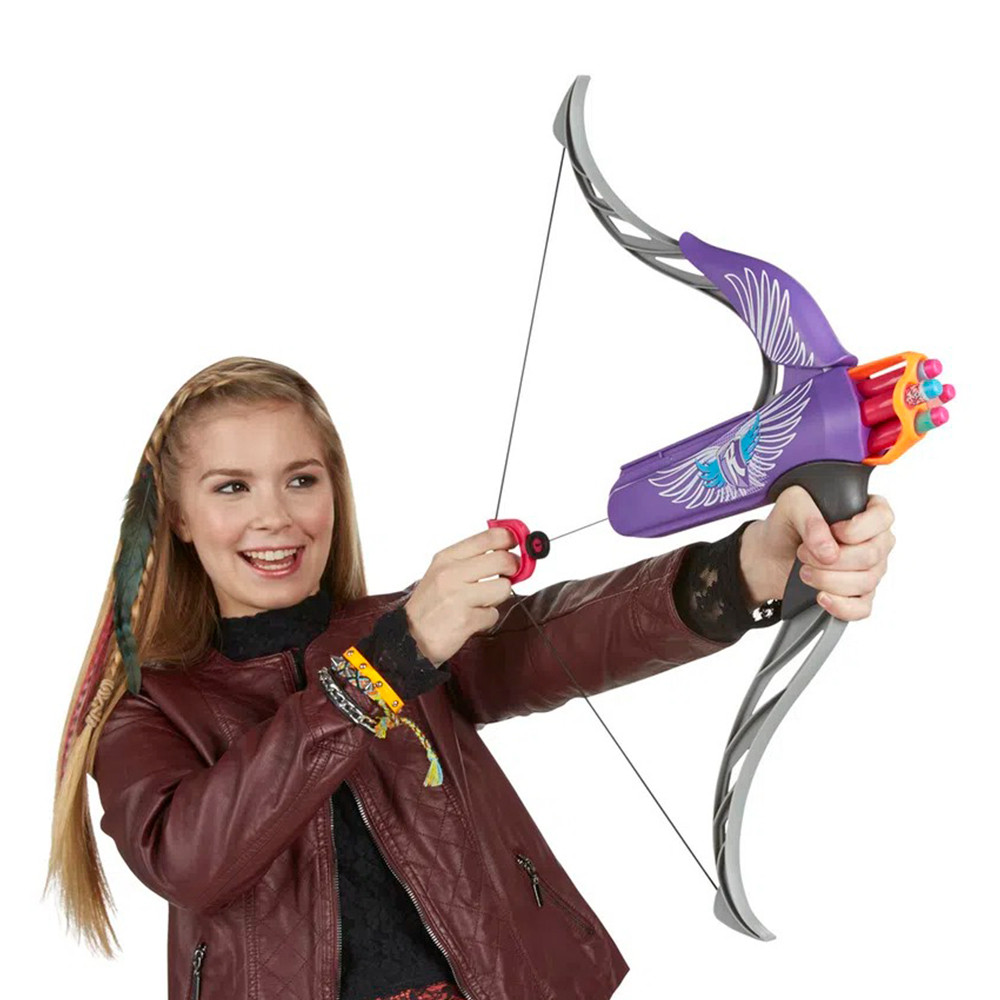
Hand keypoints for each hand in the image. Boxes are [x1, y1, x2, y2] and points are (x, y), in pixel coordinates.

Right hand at [404, 527, 518, 665]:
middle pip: (503, 560)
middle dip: (512, 569)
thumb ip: (471, 559)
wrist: (410, 636)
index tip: (517, 544)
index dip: (511, 538)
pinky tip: (472, 618)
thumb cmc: (430, 604)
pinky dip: (486, 618)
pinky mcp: (466, 619)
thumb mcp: (442, 571)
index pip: (489, 537)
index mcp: (447, 557)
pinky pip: (493, 614)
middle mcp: (452, 573)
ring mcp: (458, 596)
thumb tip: (505, 550)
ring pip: (503, 588)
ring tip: (481, 601)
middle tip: (508, 575)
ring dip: (497, 597)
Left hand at [739, 488, 895, 621]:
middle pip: (871, 555)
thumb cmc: (787, 526)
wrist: (771, 555)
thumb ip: (810, 518)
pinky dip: (840, 606)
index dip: (858, 529)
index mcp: (866, 512)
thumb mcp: (791, 505)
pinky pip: (862, 608)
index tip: (834, 531)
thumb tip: (829, 550)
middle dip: (833, 558)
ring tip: (804, 571)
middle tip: (803, 553)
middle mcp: (874, 541)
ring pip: (866, 582)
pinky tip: (821, 597)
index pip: (882, 518)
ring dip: (828, 579)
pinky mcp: (858, 596)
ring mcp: (870, 571)